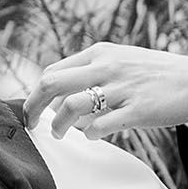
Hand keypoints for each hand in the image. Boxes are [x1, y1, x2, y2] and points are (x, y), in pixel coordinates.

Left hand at [24, 42, 187, 138]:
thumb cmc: (156, 73)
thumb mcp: (121, 60)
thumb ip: (92, 73)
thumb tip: (60, 97)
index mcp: (100, 53)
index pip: (53, 71)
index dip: (37, 93)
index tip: (35, 108)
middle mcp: (107, 67)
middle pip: (52, 84)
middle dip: (33, 107)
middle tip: (31, 123)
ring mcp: (122, 88)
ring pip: (72, 107)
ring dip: (58, 124)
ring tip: (57, 133)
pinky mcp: (137, 110)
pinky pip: (100, 126)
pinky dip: (89, 134)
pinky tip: (92, 135)